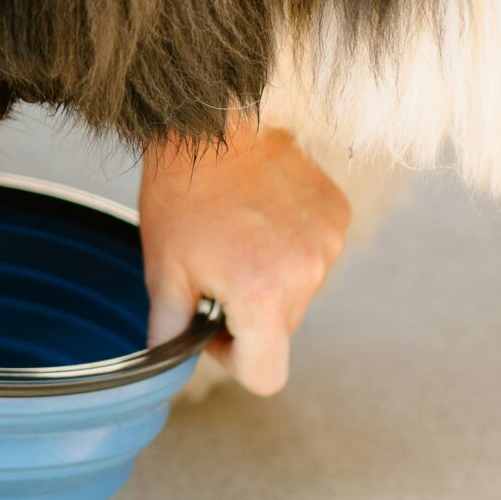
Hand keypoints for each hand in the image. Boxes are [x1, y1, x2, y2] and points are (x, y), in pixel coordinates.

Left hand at [137, 122, 349, 395]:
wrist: (210, 124)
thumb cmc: (181, 195)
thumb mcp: (163, 270)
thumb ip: (170, 330)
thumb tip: (166, 364)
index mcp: (263, 293)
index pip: (267, 375)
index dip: (235, 361)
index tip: (214, 327)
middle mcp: (307, 272)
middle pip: (280, 332)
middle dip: (247, 315)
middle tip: (216, 270)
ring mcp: (328, 242)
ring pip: (298, 293)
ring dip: (270, 279)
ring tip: (238, 237)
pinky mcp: (337, 215)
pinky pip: (315, 255)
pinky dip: (289, 248)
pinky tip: (261, 217)